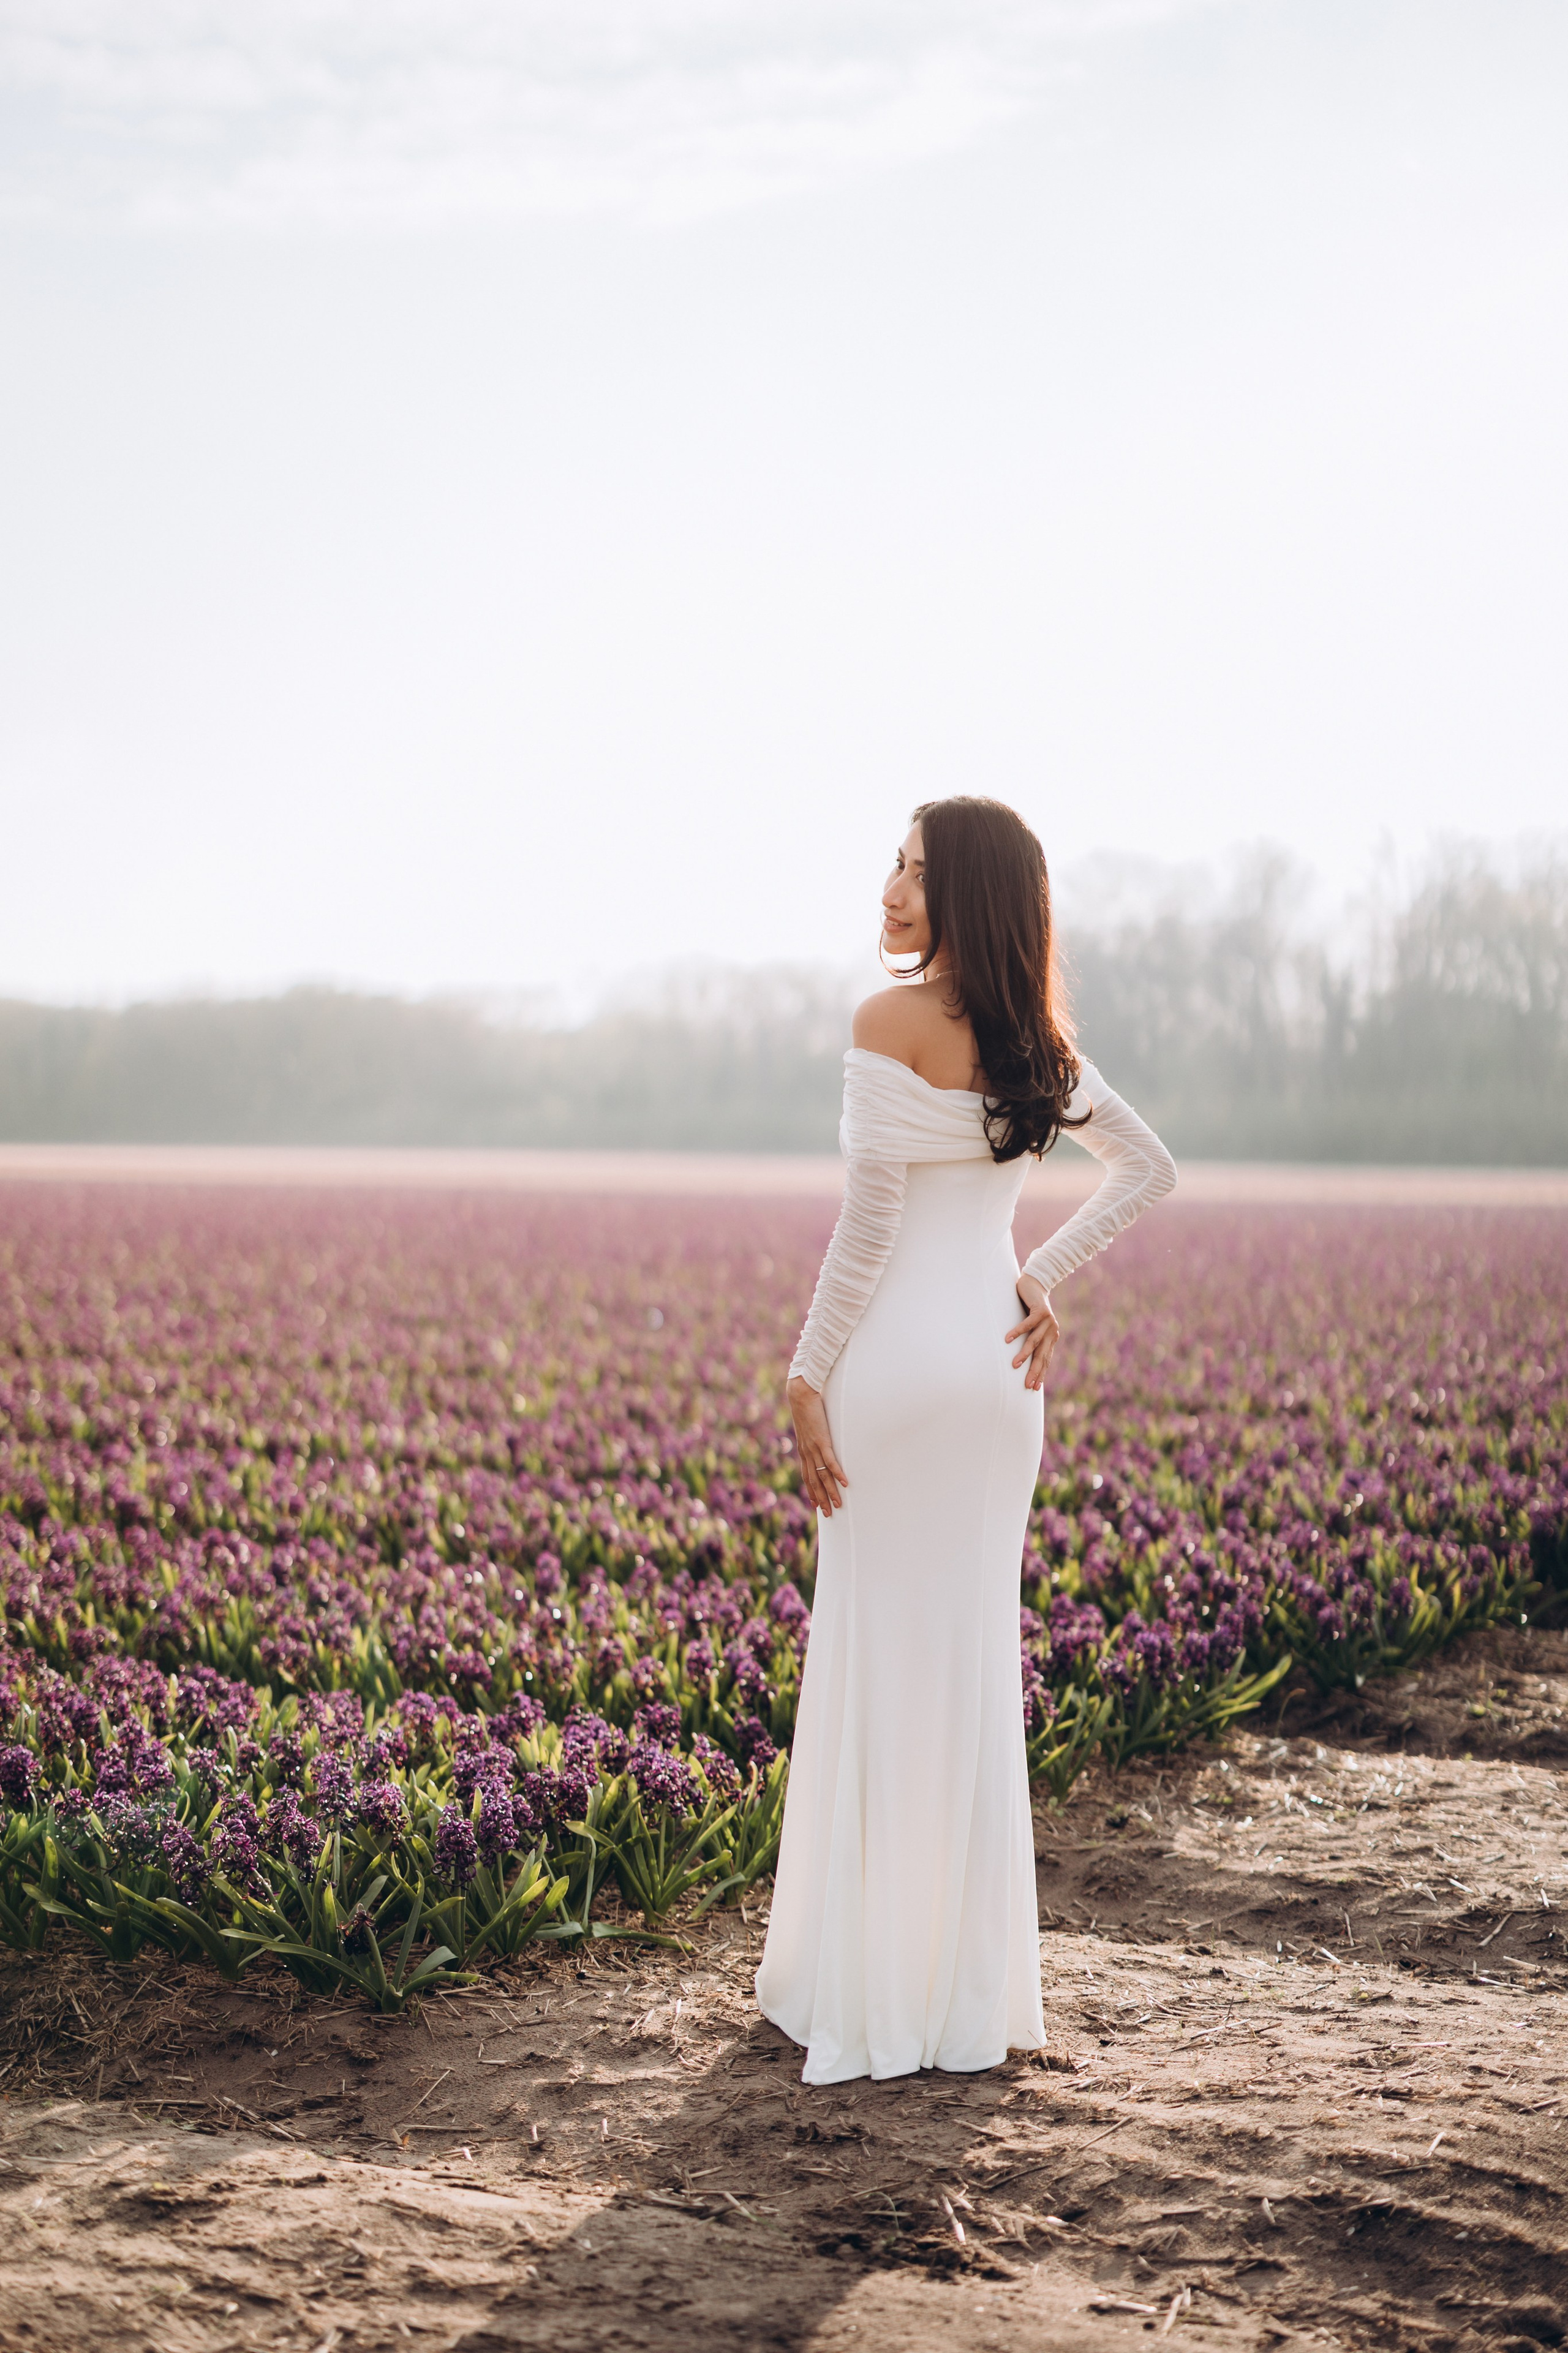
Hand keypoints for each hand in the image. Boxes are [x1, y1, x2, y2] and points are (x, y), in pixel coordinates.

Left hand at [786, 1375, 848, 1516]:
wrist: (800, 1395)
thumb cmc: (807, 1408)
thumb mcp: (809, 1426)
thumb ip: (813, 1436)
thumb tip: (819, 1440)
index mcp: (803, 1451)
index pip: (807, 1477)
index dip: (811, 1492)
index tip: (816, 1505)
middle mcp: (806, 1453)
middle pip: (814, 1482)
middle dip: (821, 1498)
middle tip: (828, 1514)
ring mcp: (813, 1448)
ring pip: (822, 1475)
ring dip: (830, 1492)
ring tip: (839, 1504)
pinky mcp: (822, 1440)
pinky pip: (830, 1461)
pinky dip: (837, 1473)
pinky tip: (844, 1483)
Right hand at [1006, 1274, 1059, 1390]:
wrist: (1035, 1284)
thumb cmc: (1030, 1307)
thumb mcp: (1033, 1327)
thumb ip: (1032, 1340)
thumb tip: (1022, 1358)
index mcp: (1051, 1337)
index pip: (1045, 1359)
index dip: (1040, 1373)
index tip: (1033, 1387)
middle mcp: (1052, 1330)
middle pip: (1042, 1354)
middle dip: (1034, 1371)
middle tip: (1026, 1384)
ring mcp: (1048, 1321)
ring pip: (1034, 1341)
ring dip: (1024, 1354)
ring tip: (1014, 1365)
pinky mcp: (1041, 1311)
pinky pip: (1027, 1324)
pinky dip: (1017, 1332)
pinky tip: (1007, 1340)